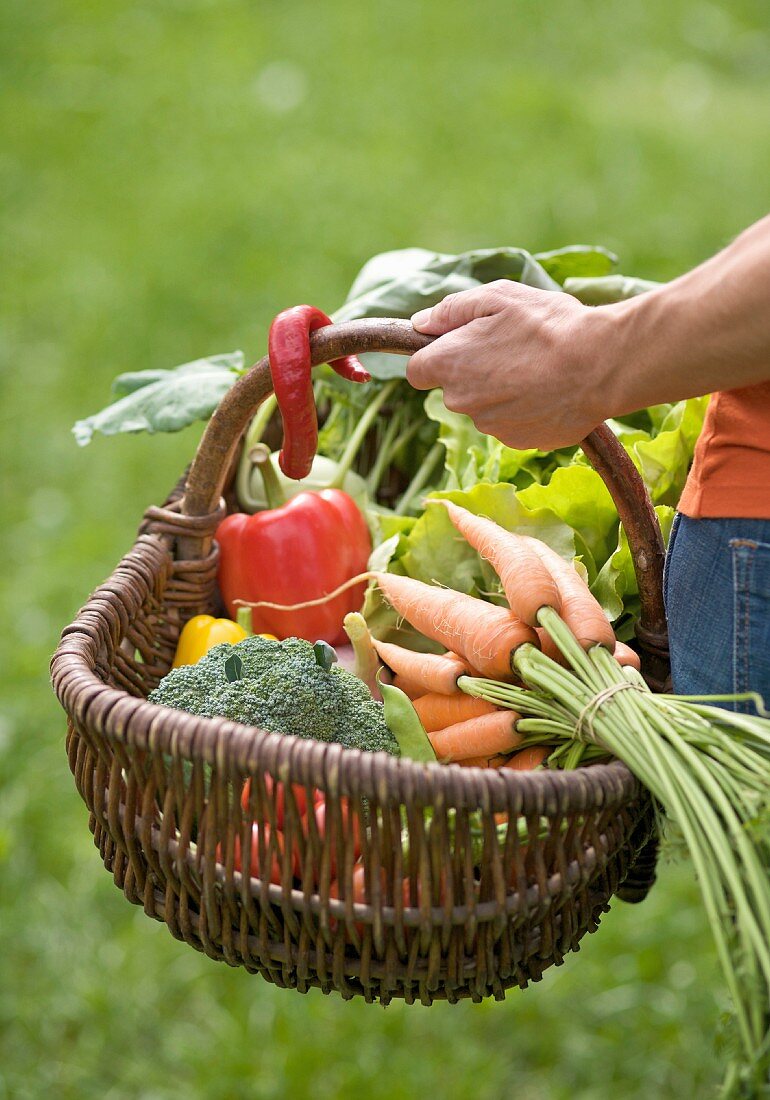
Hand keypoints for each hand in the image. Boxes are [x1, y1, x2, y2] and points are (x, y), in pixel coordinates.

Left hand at [407, 280, 612, 449]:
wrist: (599, 364)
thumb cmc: (548, 325)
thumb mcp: (498, 297)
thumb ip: (451, 310)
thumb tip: (420, 323)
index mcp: (450, 364)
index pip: (417, 371)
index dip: (435, 357)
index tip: (458, 347)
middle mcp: (462, 401)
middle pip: (453, 390)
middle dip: (472, 372)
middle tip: (509, 350)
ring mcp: (490, 426)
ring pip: (484, 408)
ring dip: (500, 391)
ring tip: (535, 368)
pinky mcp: (517, 441)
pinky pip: (511, 423)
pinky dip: (523, 410)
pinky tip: (547, 390)